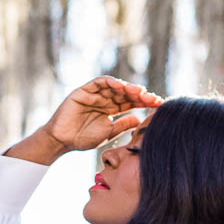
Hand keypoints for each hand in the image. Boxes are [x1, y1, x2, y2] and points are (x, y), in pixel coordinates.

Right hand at [4, 77, 163, 164]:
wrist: (63, 141)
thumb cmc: (83, 138)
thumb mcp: (109, 132)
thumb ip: (123, 124)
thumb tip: (140, 118)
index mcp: (112, 109)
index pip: (132, 103)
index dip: (145, 103)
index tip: (160, 105)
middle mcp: (105, 99)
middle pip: (126, 93)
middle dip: (140, 95)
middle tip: (153, 98)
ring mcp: (95, 94)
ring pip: (115, 86)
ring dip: (128, 87)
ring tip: (140, 92)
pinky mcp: (84, 90)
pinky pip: (99, 82)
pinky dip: (111, 82)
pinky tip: (121, 85)